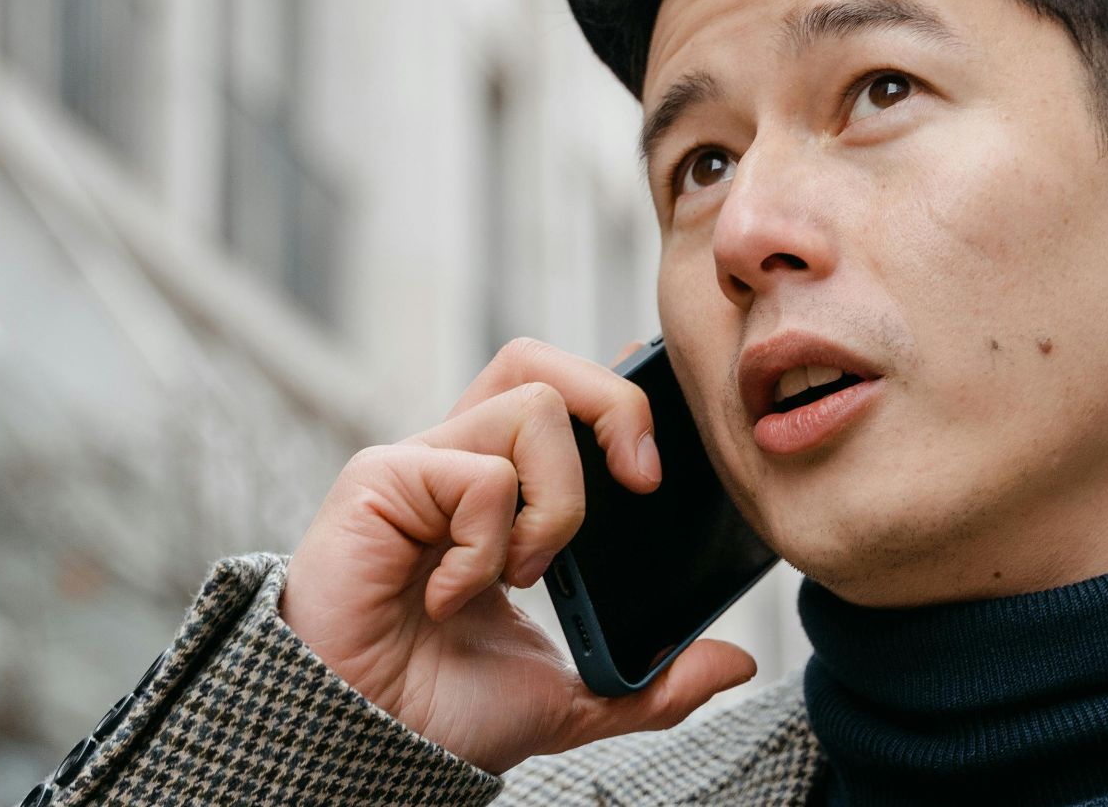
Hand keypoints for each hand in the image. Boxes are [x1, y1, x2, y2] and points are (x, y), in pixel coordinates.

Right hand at [278, 338, 757, 773]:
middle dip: (615, 400)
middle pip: (540, 362)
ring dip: (557, 504)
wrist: (370, 745)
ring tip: (522, 576)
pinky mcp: (381, 477)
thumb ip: (656, 682)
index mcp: (499, 494)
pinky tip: (453, 596)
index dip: (613, 386)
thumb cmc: (443, 710)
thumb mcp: (577, 698)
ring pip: (532, 407)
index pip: (559, 395)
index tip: (656, 441)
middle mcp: (458, 462)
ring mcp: (419, 464)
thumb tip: (736, 665)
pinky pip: (483, 474)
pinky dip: (490, 544)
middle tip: (643, 480)